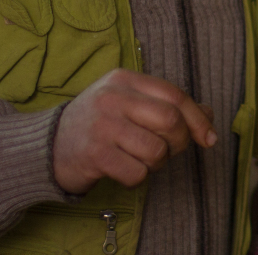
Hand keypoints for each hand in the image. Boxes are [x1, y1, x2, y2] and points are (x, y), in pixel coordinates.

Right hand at [52, 69, 216, 193]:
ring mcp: (102, 126)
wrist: (47, 145)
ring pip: (156, 150)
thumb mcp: (129, 102)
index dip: (198, 119)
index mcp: (125, 79)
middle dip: (179, 143)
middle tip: (166, 151)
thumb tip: (208, 114)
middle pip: (171, 121)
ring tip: (140, 159)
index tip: (209, 138)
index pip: (174, 95)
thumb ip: (165, 104)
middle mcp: (113, 98)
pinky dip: (137, 177)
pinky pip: (137, 173)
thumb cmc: (98, 123)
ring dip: (156, 163)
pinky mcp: (94, 155)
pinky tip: (123, 169)